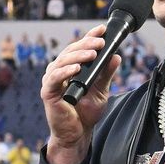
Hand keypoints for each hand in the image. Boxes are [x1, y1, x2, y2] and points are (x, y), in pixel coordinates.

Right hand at [39, 25, 117, 163]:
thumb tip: (116, 56)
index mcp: (70, 68)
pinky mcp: (48, 93)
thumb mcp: (101, 91)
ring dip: (78, 55)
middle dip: (86, 44)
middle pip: (70, 51)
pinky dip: (65, 71)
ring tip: (93, 53)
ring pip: (62, 61)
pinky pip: (55, 78)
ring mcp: (52, 81)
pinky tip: (77, 68)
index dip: (89, 36)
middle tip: (100, 41)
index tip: (102, 29)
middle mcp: (59, 71)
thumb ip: (106, 74)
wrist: (77, 134)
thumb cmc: (85, 113)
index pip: (78, 48)